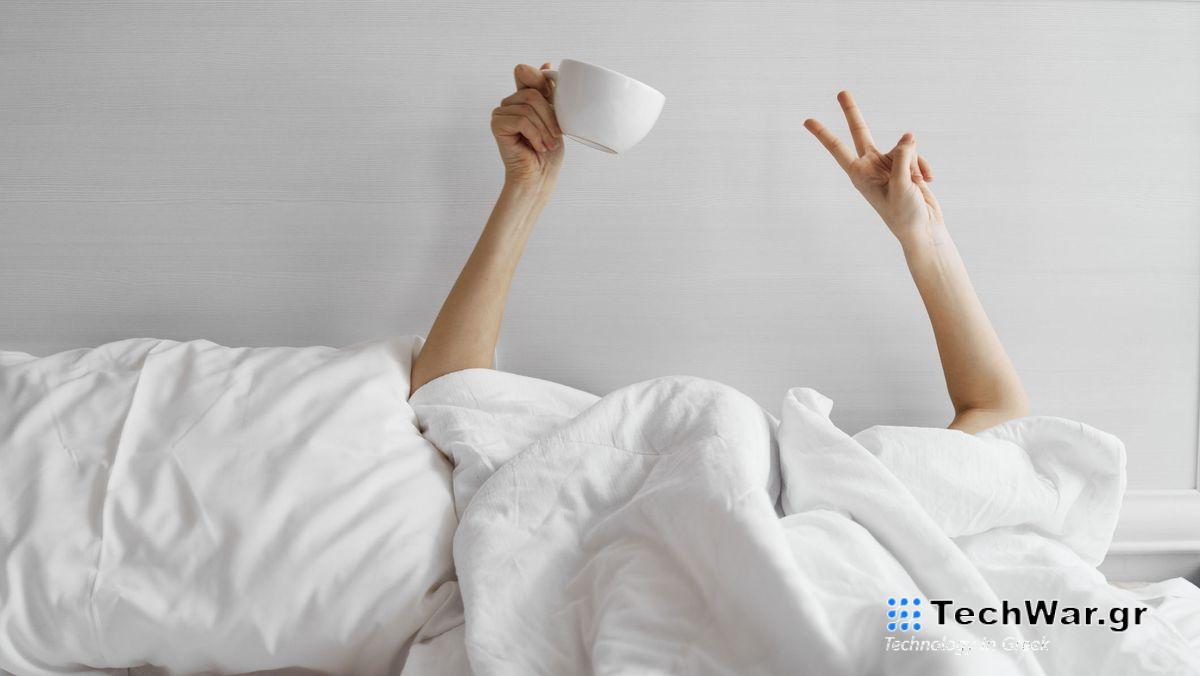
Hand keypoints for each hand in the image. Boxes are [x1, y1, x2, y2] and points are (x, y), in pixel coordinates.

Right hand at [492, 63, 563, 190]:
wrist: (539, 176)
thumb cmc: (548, 150)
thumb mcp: (554, 116)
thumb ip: (548, 92)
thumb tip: (546, 63)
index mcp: (522, 97)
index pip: (530, 76)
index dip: (541, 83)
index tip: (552, 102)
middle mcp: (509, 102)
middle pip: (533, 94)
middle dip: (549, 117)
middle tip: (556, 137)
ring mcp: (500, 112)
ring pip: (528, 108)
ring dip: (544, 129)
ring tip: (548, 145)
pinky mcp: (496, 124)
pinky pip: (521, 120)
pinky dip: (534, 135)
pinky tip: (537, 147)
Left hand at [804, 91, 943, 246]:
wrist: (923, 229)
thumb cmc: (905, 214)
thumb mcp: (902, 186)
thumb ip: (903, 158)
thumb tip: (908, 136)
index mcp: (859, 174)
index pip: (838, 149)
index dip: (823, 134)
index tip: (807, 121)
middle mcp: (870, 166)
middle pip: (860, 132)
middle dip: (852, 112)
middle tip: (841, 92)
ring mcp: (888, 163)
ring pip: (903, 147)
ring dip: (914, 164)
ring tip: (916, 184)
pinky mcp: (905, 164)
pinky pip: (916, 153)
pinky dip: (923, 166)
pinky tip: (927, 181)